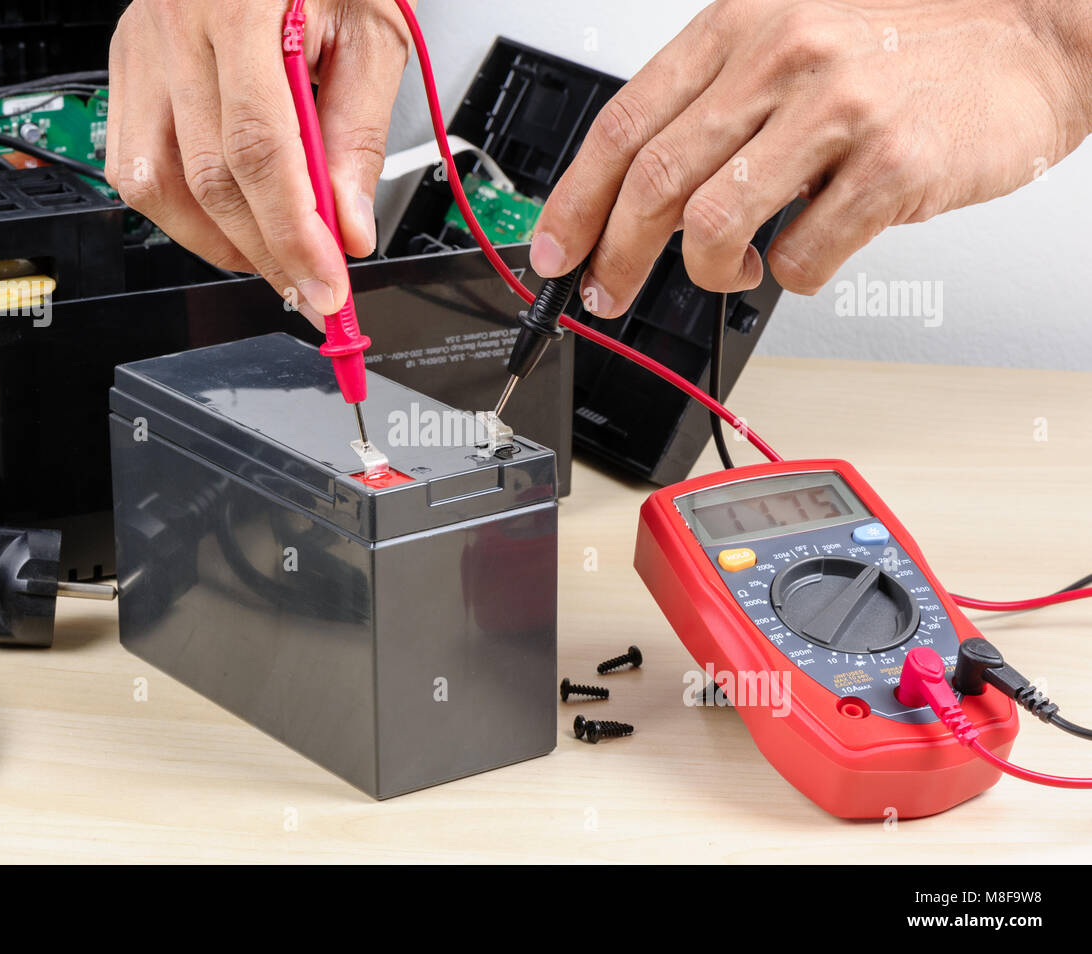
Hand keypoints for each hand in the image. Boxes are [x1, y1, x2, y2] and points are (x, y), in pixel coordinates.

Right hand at [106, 0, 412, 324]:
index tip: (327, 284)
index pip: (258, 150)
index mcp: (238, 6)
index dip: (293, 233)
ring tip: (272, 258)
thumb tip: (346, 226)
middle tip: (311, 288)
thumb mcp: (371, 31)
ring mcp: (140, 48)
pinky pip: (133, 164)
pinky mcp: (126, 65)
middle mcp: (174, 27)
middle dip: (266, 251)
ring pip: (155, 183)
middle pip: (208, 178)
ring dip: (220, 241)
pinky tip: (225, 220)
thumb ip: (357, 133)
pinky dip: (179, 211)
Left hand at [531, 0, 1091, 315]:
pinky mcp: (892, 168)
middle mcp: (780, 57)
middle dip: (616, 253)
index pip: (624, 124)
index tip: (554, 249)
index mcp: (739, 25)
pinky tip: (806, 253)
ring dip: (709, 271)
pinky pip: (804, 256)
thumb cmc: (908, 36)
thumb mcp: (793, 36)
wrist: (1035, 27)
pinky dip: (792, 275)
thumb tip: (647, 195)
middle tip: (607, 290)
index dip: (576, 200)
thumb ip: (720, 105)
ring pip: (715, 227)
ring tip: (731, 270)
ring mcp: (837, 111)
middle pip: (654, 182)